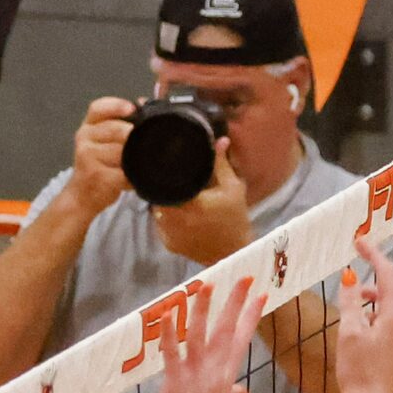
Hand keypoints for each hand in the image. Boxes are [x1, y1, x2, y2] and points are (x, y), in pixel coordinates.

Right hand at [57, 98, 134, 217]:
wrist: (82, 195)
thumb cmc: (99, 165)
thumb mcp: (104, 139)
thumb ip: (122, 121)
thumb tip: (145, 103)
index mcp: (88, 125)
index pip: (98, 108)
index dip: (115, 106)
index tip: (131, 108)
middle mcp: (84, 137)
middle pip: (115, 129)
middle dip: (132, 136)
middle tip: (142, 145)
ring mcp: (87, 157)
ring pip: (121, 151)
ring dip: (133, 159)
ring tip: (133, 165)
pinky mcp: (95, 175)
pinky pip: (122, 172)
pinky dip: (131, 176)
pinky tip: (130, 178)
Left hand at [151, 275, 263, 392]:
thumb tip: (242, 391)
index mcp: (226, 376)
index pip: (243, 340)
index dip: (251, 316)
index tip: (261, 295)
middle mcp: (215, 372)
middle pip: (228, 331)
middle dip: (236, 302)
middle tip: (243, 277)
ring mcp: (196, 376)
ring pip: (201, 335)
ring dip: (203, 309)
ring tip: (206, 285)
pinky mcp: (174, 381)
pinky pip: (172, 352)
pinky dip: (169, 332)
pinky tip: (168, 313)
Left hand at [153, 141, 252, 266]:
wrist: (234, 252)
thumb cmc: (235, 218)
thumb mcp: (232, 187)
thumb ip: (221, 164)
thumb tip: (220, 140)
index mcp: (190, 203)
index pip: (162, 183)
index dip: (162, 174)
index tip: (167, 168)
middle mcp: (175, 219)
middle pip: (156, 196)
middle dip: (164, 188)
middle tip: (174, 181)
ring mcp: (169, 234)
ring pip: (156, 210)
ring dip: (164, 203)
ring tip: (176, 196)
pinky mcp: (168, 244)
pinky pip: (160, 225)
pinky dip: (166, 218)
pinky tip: (179, 213)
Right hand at [335, 238, 392, 392]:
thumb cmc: (356, 367)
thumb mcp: (348, 330)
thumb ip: (350, 301)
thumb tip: (351, 276)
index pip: (387, 275)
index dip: (373, 256)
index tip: (359, 241)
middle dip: (378, 269)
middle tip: (360, 255)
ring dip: (377, 290)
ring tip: (355, 294)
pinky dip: (379, 306)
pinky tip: (363, 316)